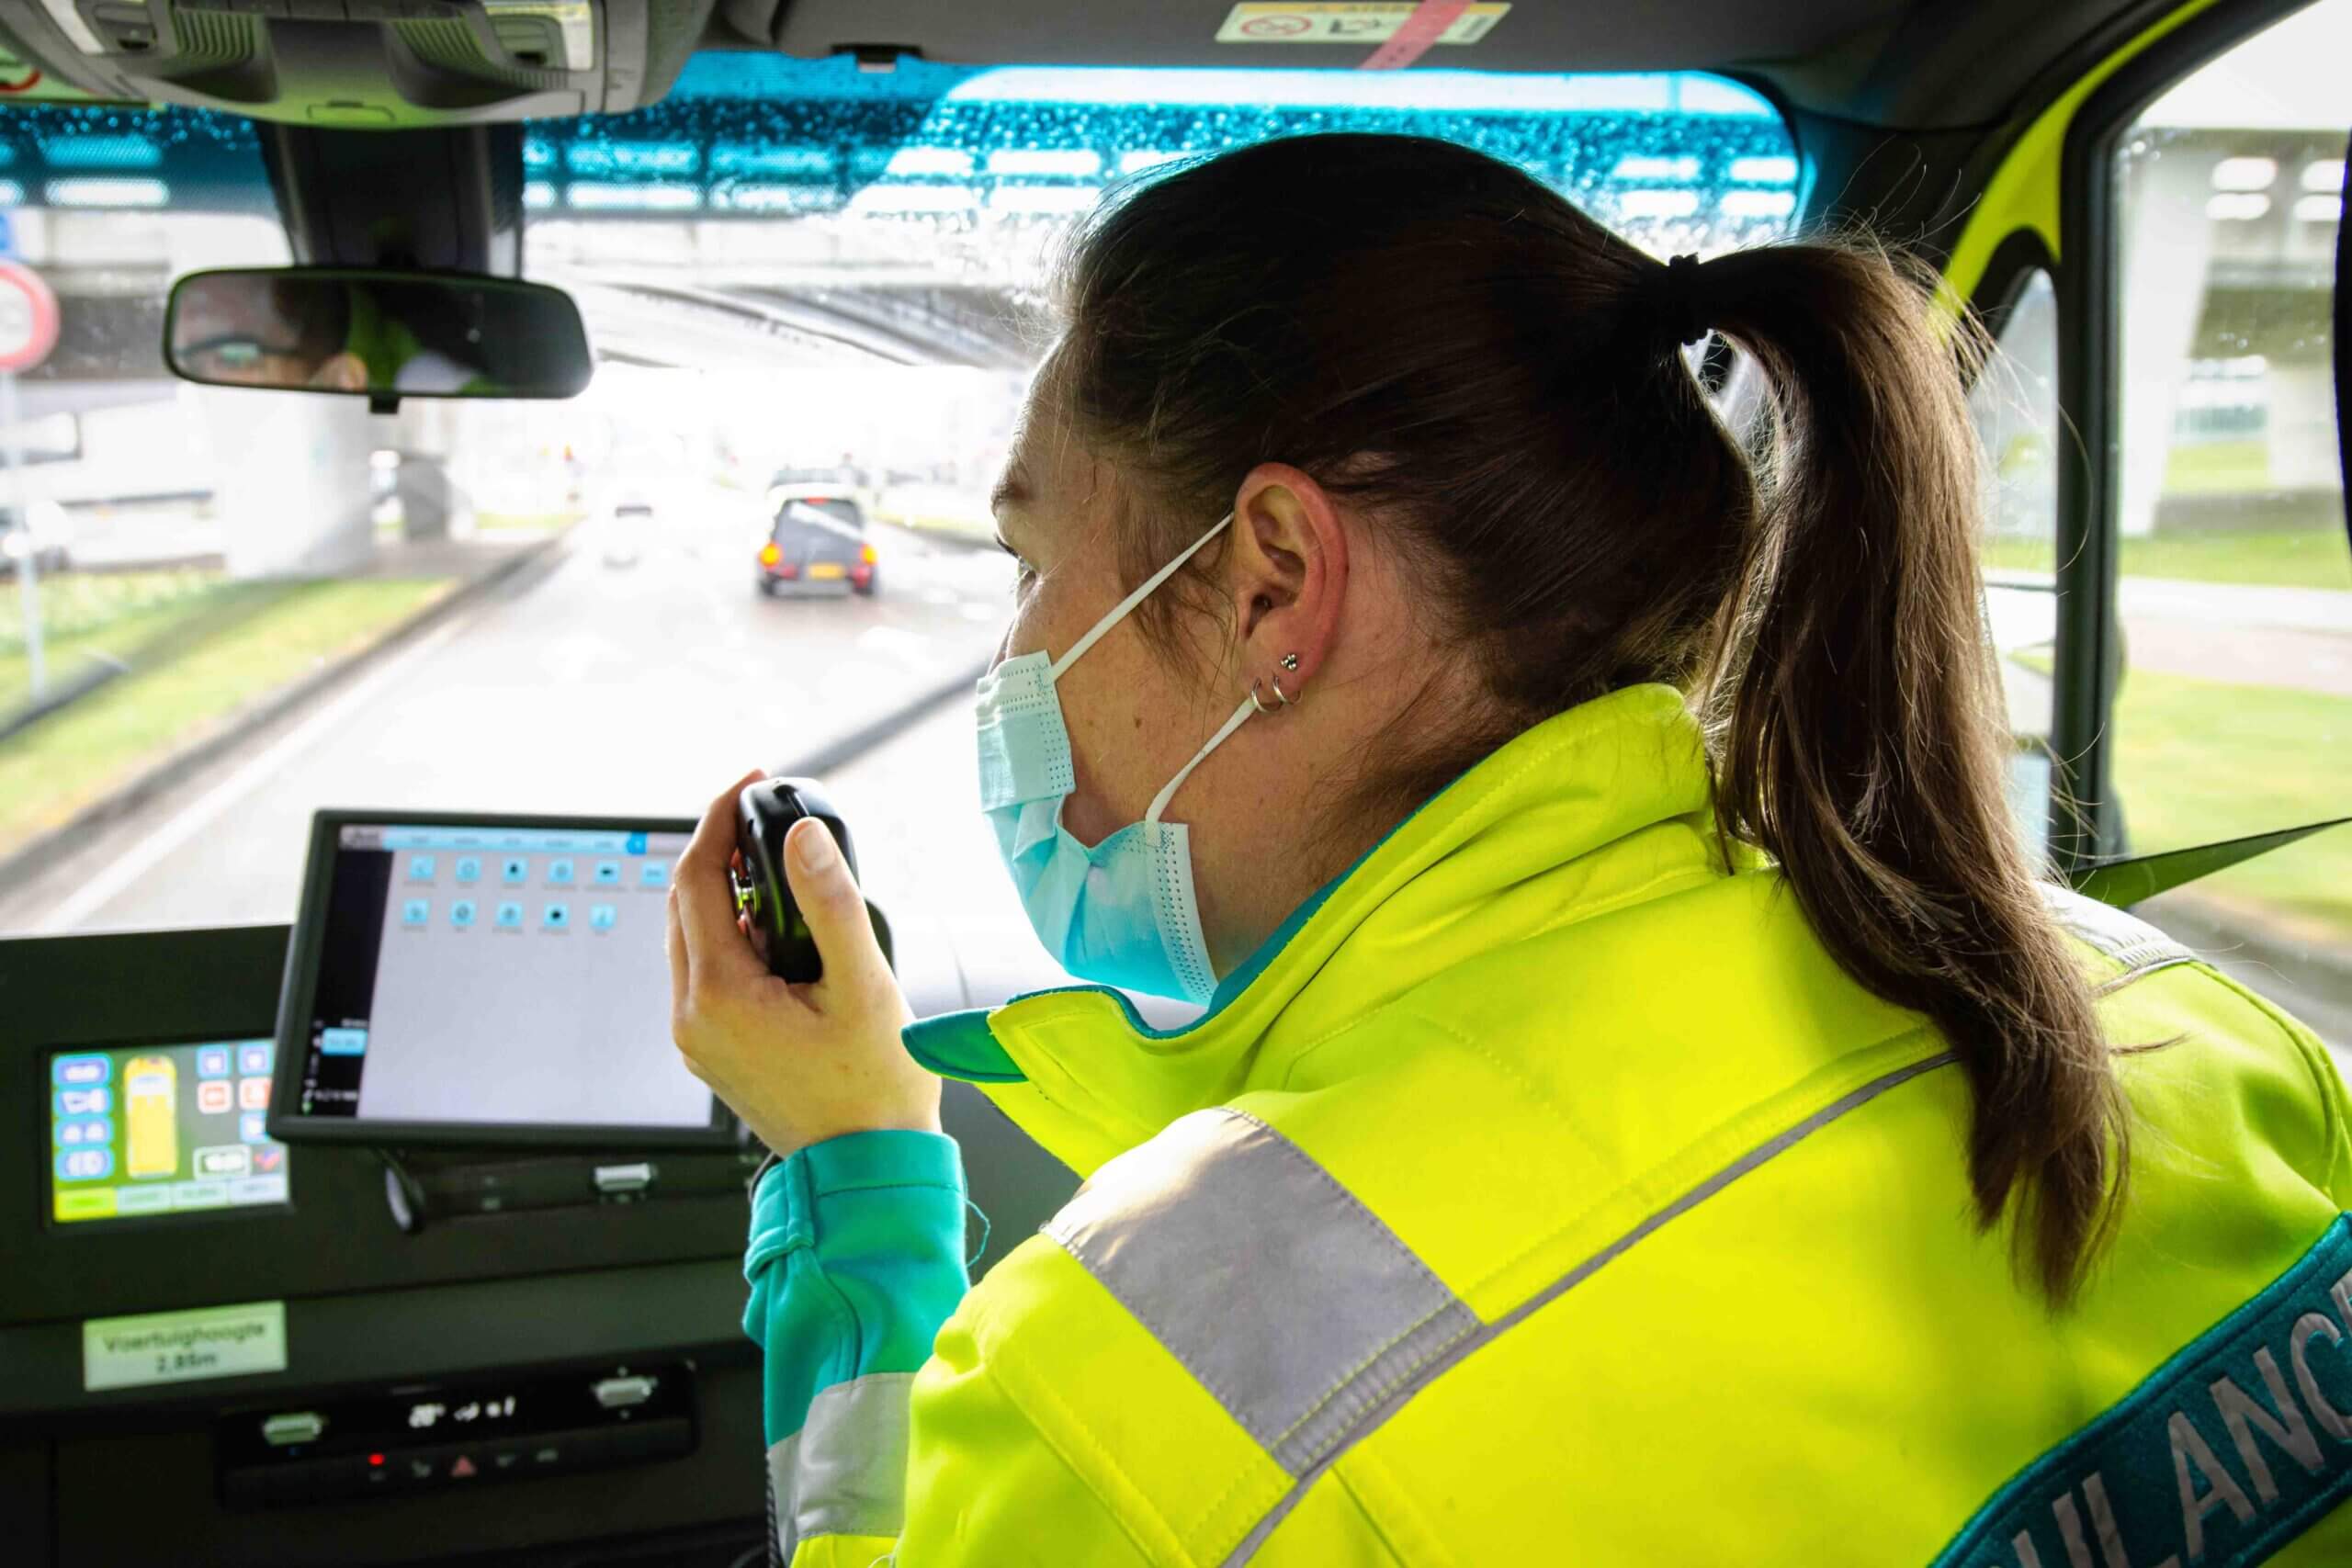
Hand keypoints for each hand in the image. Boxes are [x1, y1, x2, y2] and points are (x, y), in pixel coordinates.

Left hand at [666, 770, 937, 1157]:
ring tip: (778, 869)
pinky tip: (776, 929)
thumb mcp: (863, 986)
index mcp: (720, 996)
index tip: (751, 783)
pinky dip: (729, 935)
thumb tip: (802, 836)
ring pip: (690, 936)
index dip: (718, 819)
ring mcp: (697, 1037)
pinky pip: (704, 971)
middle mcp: (692, 1016)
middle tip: (765, 816)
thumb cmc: (874, 1090)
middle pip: (682, 903)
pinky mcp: (712, 1049)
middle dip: (718, 850)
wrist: (867, 1168)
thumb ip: (830, 903)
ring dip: (723, 893)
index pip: (695, 878)